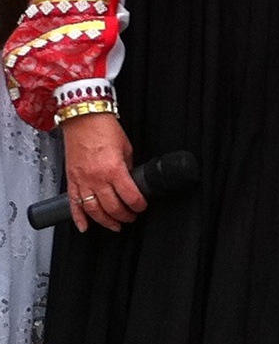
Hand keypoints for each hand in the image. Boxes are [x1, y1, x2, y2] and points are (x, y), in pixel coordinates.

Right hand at [62, 113, 146, 232]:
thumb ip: (127, 168)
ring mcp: (82, 180)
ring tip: (114, 225)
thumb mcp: (126, 148)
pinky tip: (85, 227)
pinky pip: (74, 204)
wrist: (83, 117)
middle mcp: (97, 178)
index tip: (142, 206)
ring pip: (94, 210)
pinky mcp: (71, 180)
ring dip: (105, 222)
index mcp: (114, 169)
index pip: (130, 196)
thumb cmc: (104, 128)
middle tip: (130, 217)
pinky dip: (79, 218)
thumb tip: (130, 182)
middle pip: (112, 208)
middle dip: (125, 216)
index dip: (139, 205)